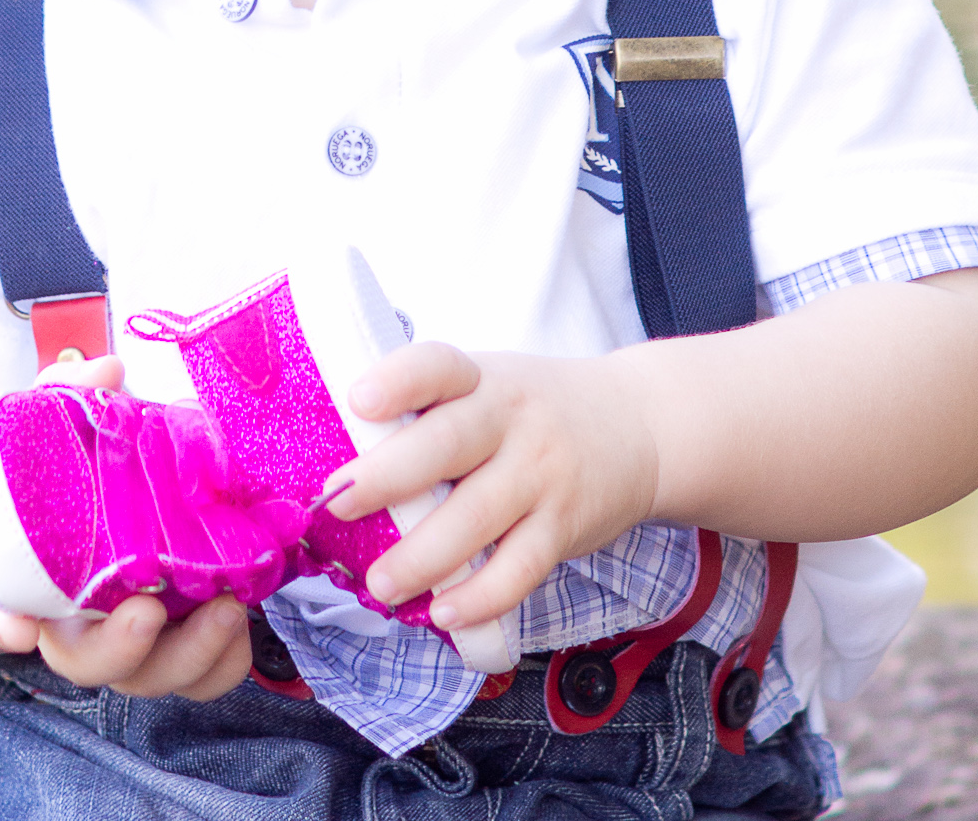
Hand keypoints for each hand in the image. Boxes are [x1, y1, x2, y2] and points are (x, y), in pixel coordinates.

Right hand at [0, 348, 253, 698]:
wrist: (110, 499)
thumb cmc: (77, 466)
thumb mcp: (64, 424)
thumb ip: (73, 395)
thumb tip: (109, 370)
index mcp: (36, 577)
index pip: (4, 609)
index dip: (5, 621)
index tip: (18, 627)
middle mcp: (82, 621)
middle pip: (88, 661)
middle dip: (119, 647)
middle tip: (149, 610)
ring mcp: (136, 637)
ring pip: (153, 675)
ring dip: (191, 654)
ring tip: (226, 608)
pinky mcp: (185, 638)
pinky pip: (206, 673)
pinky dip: (226, 658)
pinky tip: (245, 613)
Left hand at [321, 343, 659, 634]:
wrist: (638, 427)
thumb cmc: (535, 411)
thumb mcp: (491, 386)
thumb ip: (434, 414)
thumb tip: (348, 461)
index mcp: (482, 378)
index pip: (438, 366)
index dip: (398, 380)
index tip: (358, 399)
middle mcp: (512, 419)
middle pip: (448, 444)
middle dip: (389, 476)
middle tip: (340, 505)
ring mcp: (541, 473)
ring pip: (477, 517)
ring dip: (423, 557)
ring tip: (380, 584)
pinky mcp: (564, 526)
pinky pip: (520, 568)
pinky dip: (481, 596)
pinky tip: (446, 612)